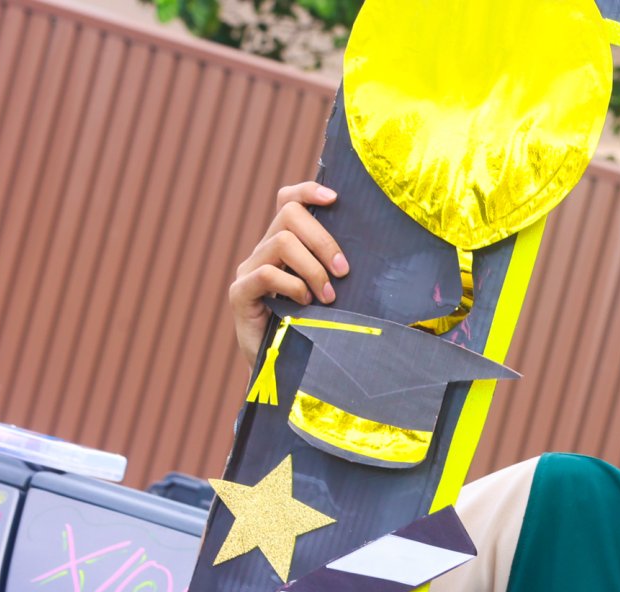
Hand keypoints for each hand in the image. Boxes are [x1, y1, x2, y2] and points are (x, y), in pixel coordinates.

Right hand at [228, 182, 348, 367]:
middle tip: (343, 272)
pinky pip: (266, 273)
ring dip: (313, 268)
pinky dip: (292, 286)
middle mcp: (263, 251)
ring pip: (281, 242)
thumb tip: (380, 256)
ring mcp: (248, 271)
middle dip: (323, 239)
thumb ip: (339, 271)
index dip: (308, 191)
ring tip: (328, 297)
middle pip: (289, 214)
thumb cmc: (316, 331)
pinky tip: (305, 305)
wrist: (285, 373)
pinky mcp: (239, 293)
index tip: (336, 198)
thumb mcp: (334, 295)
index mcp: (284, 246)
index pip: (288, 201)